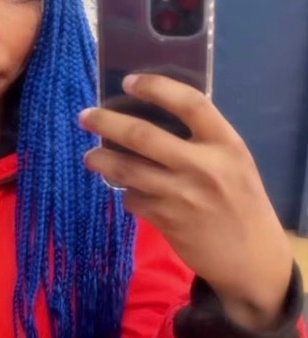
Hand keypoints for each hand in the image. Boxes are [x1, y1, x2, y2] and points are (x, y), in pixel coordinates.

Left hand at [80, 74, 293, 330]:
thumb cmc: (240, 200)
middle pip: (142, 135)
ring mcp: (182, 195)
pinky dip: (126, 192)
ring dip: (102, 160)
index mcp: (226, 143)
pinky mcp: (166, 220)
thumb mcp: (234, 161)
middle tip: (86, 117)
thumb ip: (203, 139)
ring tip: (91, 156)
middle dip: (107, 122)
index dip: (155, 87)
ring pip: (128, 169)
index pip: (189, 102)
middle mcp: (203, 166)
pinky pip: (133, 199)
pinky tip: (128, 190)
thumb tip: (151, 114)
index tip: (129, 81)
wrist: (251, 256)